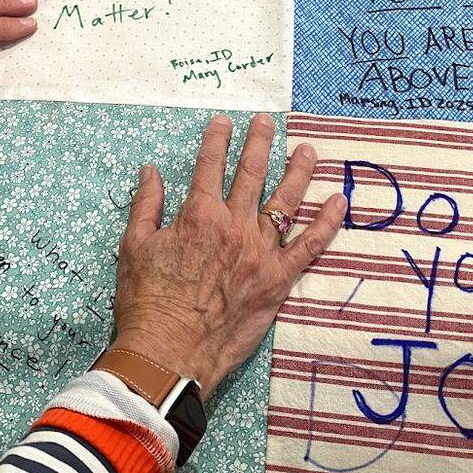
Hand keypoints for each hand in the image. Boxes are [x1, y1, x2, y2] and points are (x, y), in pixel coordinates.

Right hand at [111, 113, 346, 397]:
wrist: (169, 351)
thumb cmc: (147, 301)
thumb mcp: (134, 246)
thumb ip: (146, 205)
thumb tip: (151, 171)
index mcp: (198, 215)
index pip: (211, 165)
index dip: (218, 139)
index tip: (224, 121)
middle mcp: (234, 226)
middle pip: (252, 174)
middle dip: (260, 143)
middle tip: (268, 122)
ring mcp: (259, 252)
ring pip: (285, 202)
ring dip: (298, 172)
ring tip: (308, 151)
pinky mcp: (278, 280)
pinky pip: (309, 247)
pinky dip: (327, 224)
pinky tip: (339, 203)